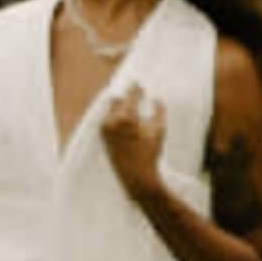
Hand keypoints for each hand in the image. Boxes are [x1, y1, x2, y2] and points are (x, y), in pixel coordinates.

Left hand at [99, 79, 165, 202]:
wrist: (135, 177)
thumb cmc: (149, 155)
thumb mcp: (159, 132)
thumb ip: (158, 112)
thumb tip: (156, 99)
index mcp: (125, 117)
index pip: (130, 95)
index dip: (136, 88)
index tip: (139, 83)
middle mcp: (111, 121)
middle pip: (117, 99)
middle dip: (126, 96)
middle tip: (134, 92)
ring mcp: (105, 129)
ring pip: (111, 109)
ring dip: (120, 105)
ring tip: (130, 105)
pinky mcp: (103, 137)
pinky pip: (107, 119)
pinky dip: (115, 115)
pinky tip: (124, 116)